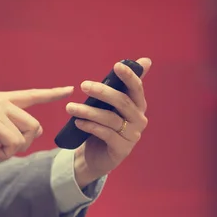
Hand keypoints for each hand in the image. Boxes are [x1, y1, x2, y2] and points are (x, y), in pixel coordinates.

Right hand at [0, 86, 73, 178]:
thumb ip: (13, 126)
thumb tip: (37, 129)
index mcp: (1, 99)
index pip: (32, 95)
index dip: (52, 94)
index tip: (69, 90)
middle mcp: (0, 100)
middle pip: (35, 126)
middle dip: (22, 144)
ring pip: (26, 136)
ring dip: (11, 150)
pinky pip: (14, 145)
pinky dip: (2, 155)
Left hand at [67, 58, 151, 187]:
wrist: (96, 156)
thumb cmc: (104, 126)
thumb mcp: (110, 105)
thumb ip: (121, 85)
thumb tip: (146, 60)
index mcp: (139, 106)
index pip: (137, 88)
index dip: (128, 76)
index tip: (116, 66)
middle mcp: (140, 120)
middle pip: (122, 102)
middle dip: (102, 92)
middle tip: (83, 85)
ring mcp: (132, 136)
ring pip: (111, 119)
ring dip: (88, 111)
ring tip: (70, 107)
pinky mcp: (122, 149)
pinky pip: (106, 134)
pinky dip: (90, 126)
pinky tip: (78, 122)